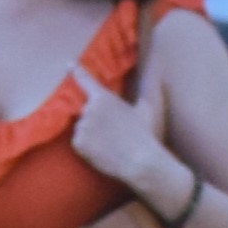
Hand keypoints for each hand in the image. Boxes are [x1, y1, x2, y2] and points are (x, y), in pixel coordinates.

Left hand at [65, 65, 181, 206]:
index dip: (77, 71)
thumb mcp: (149, 107)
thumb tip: (159, 69)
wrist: (140, 162)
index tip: (69, 64)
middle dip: (96, 120)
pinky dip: (87, 147)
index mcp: (104, 98)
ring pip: (82, 128)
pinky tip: (102, 151)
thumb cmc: (147, 134)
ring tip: (110, 143)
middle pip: (86, 111)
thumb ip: (149, 87)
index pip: (86, 80)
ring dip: (91, 134)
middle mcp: (89, 109)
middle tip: (115, 132)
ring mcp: (82, 126)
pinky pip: (78, 143)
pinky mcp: (78, 143)